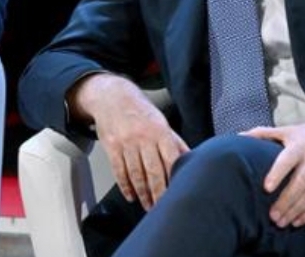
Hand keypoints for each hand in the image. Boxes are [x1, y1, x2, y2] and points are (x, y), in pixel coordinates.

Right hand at [72, 74, 188, 209]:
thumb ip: (175, 143)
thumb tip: (192, 159)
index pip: (171, 159)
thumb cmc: (140, 112)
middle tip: (162, 207)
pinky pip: (119, 171)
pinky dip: (125, 186)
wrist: (112, 97)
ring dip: (143, 193)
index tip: (178, 193)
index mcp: (160, 131)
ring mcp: (126, 142)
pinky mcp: (111, 147)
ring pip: (136, 174)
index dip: (174, 178)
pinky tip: (131, 195)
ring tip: (148, 205)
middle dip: (158, 193)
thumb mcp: (161, 123)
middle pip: (153, 171)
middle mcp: (143, 137)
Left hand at [243, 111, 304, 227]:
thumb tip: (240, 135)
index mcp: (300, 146)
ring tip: (281, 222)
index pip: (287, 161)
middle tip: (272, 215)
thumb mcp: (289, 129)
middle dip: (286, 201)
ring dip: (295, 210)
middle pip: (299, 184)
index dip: (277, 174)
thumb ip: (264, 133)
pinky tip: (297, 221)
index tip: (266, 188)